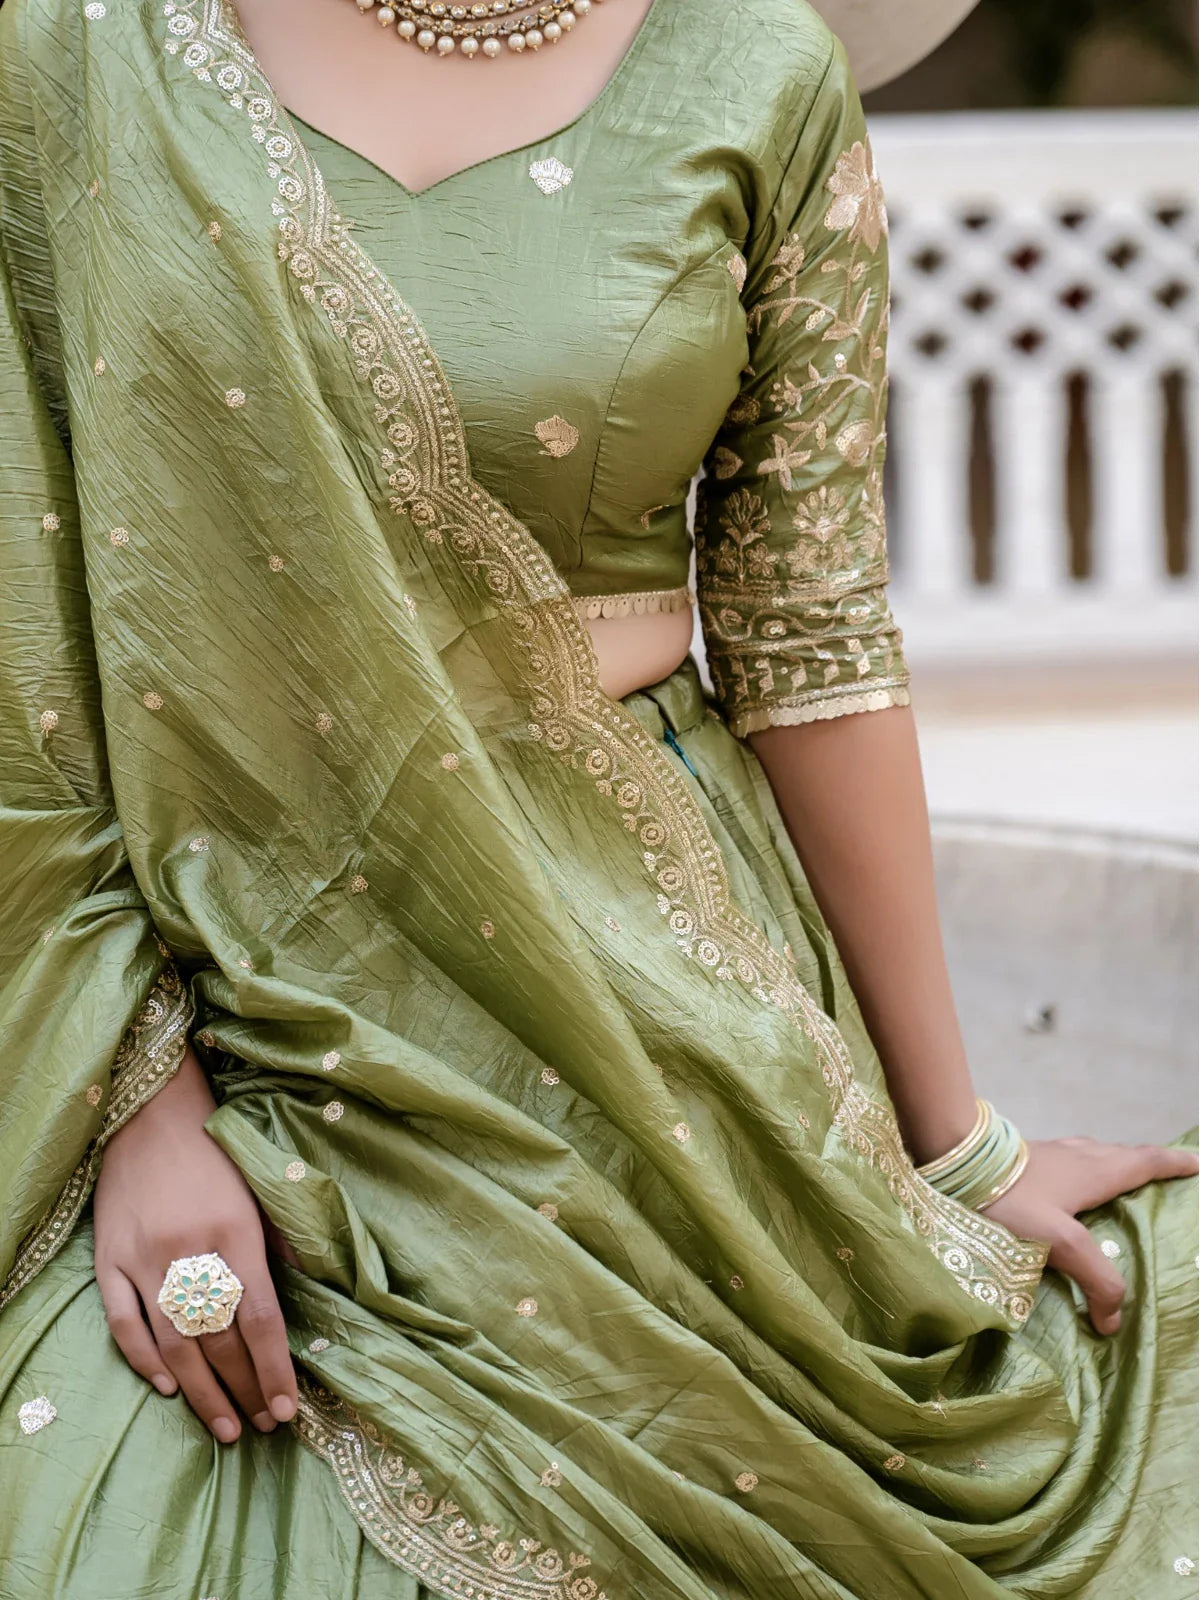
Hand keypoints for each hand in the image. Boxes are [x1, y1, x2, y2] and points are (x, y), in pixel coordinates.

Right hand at [93, 1045, 297, 1441]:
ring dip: (202, 1392)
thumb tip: (314, 1287)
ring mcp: (144, 1259)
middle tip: (262, 1426)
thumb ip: (283, 1240)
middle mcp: (189, 1251)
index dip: (274, 1370)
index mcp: (236, 1232)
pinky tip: (168, 1386)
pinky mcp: (109, 1259)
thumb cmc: (214, 1152)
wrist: (152, 1113)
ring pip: (174, 1343)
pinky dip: (144, 1360)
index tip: (288, 1408)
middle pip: (219, 1340)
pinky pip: (123, 1323)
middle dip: (245, 1389)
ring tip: (226, 1427)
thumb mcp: (259, 1187)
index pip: (261, 1319)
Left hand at [980, 1137, 1197, 1334]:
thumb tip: (1115, 1321)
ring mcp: (1048, 1155)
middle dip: (1146, 1163)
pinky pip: (1068, 1161)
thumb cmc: (1009, 1198)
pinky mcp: (1022, 1161)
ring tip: (1119, 1183)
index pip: (1144, 1163)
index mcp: (1093, 1171)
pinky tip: (1066, 1188)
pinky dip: (1083, 1170)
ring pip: (1092, 1155)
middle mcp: (1076, 1157)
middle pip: (1121, 1156)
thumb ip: (1094, 1278)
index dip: (1172, 1164)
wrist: (951, 1160)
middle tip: (1164, 1174)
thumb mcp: (1059, 1241)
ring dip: (1113, 1164)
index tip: (1197, 1163)